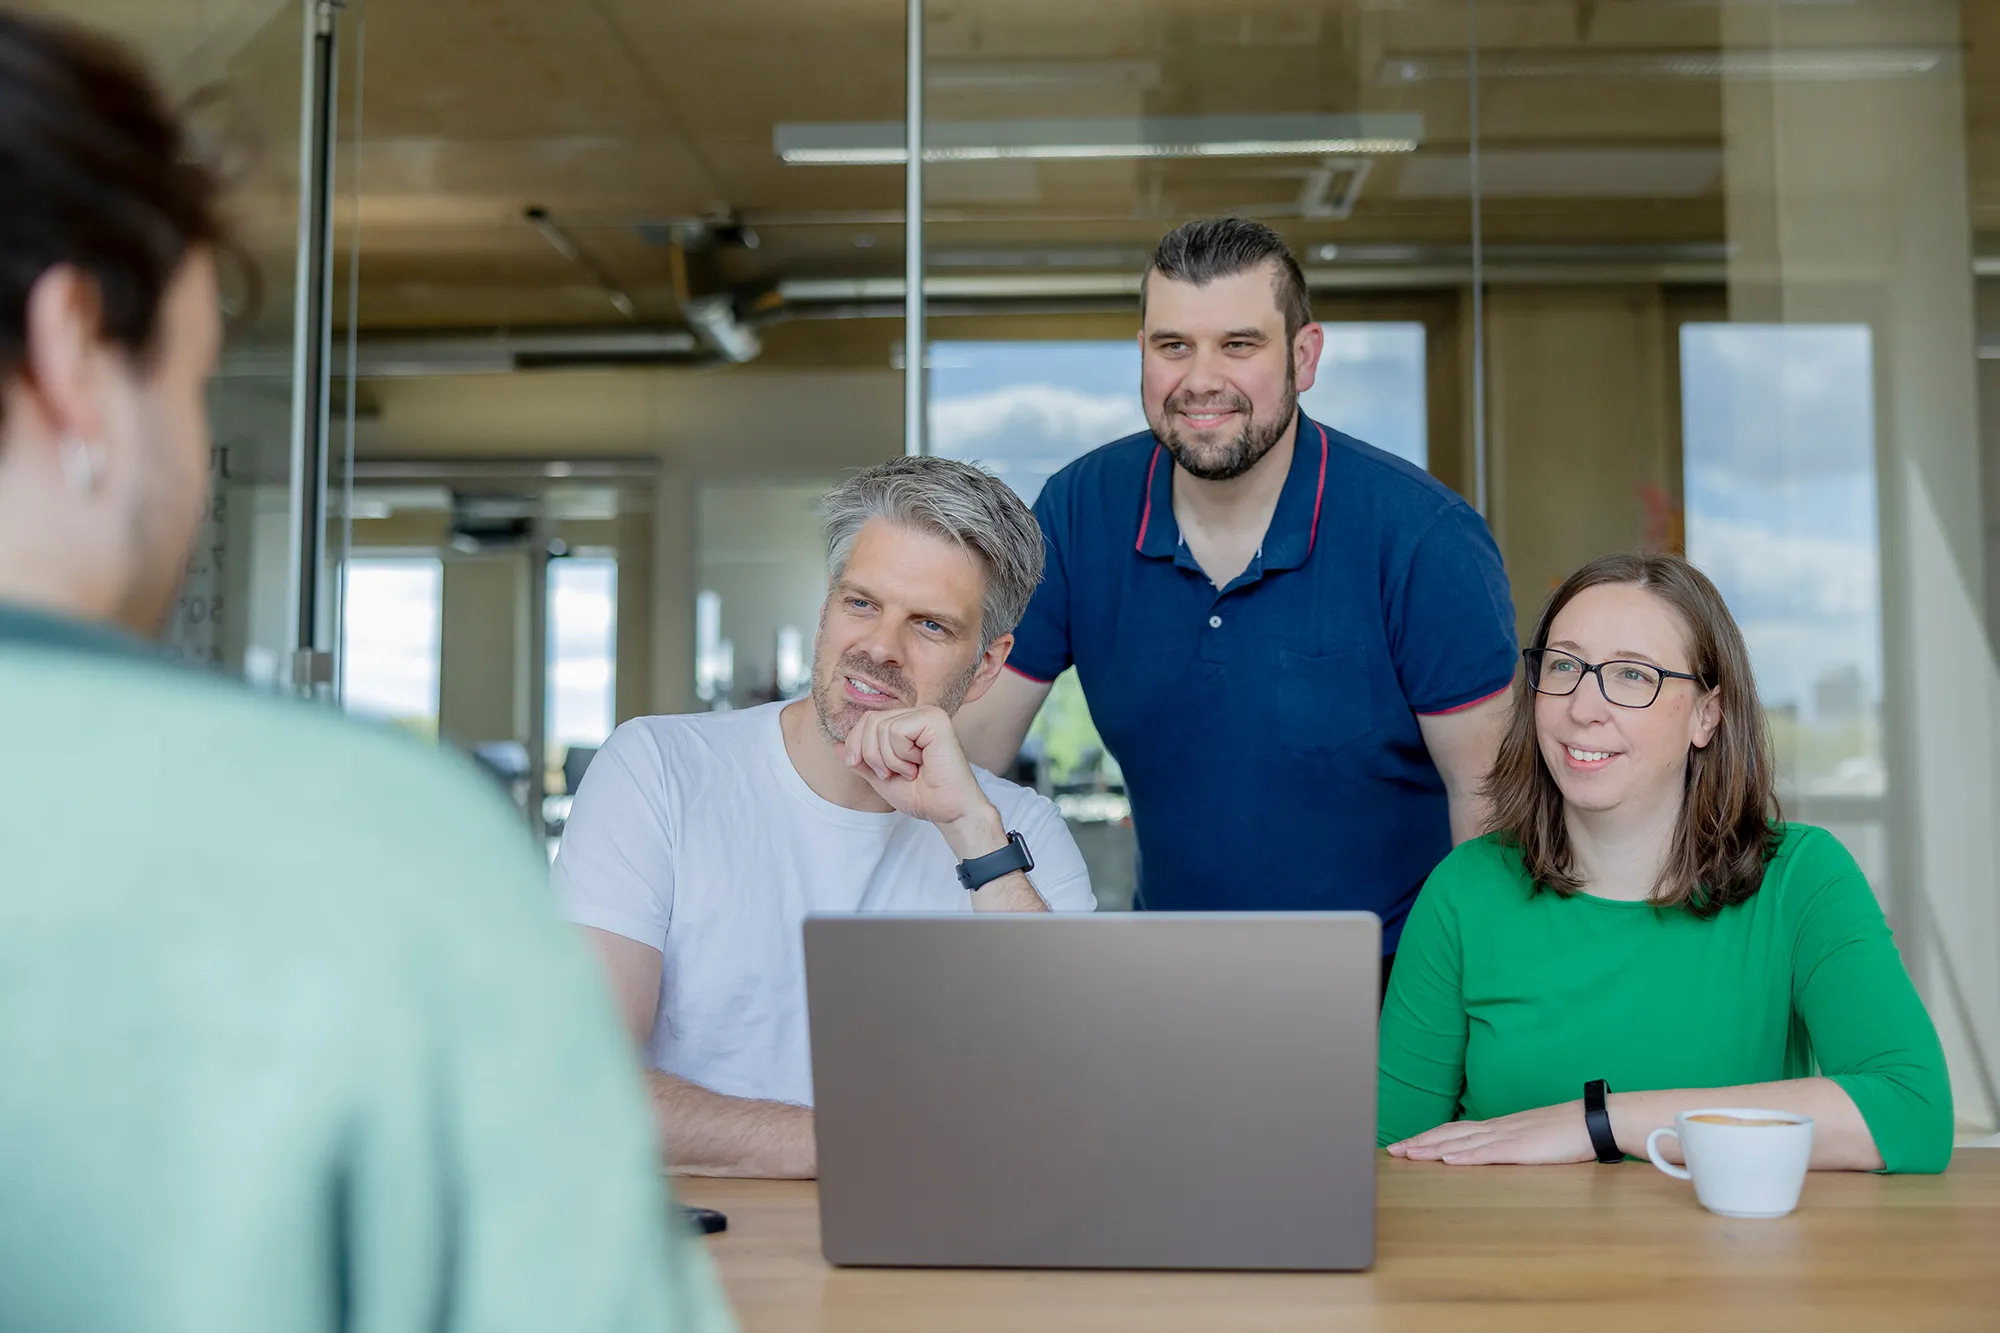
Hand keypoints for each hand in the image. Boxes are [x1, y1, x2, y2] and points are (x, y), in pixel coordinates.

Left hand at [842, 707, 1005, 855]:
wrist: (947, 811)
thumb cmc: (922, 796)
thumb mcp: (880, 777)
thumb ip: (860, 760)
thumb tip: (835, 744)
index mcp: (906, 724)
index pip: (867, 720)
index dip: (856, 745)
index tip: (870, 770)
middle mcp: (917, 714)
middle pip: (870, 720)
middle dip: (871, 754)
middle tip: (892, 773)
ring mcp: (928, 715)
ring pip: (881, 727)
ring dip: (889, 759)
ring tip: (910, 771)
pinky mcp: (935, 720)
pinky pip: (897, 730)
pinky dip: (901, 755)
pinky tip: (920, 764)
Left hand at [1385, 1101, 1594, 1165]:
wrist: (1596, 1119)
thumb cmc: (1569, 1131)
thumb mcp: (1534, 1137)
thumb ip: (1513, 1143)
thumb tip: (1496, 1152)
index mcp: (1500, 1127)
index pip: (1455, 1131)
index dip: (1429, 1138)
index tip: (1406, 1145)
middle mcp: (1498, 1128)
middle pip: (1449, 1134)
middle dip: (1419, 1143)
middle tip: (1392, 1152)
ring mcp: (1508, 1137)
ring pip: (1461, 1142)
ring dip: (1432, 1149)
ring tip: (1408, 1155)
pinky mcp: (1522, 1149)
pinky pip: (1488, 1153)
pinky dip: (1465, 1157)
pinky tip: (1447, 1161)